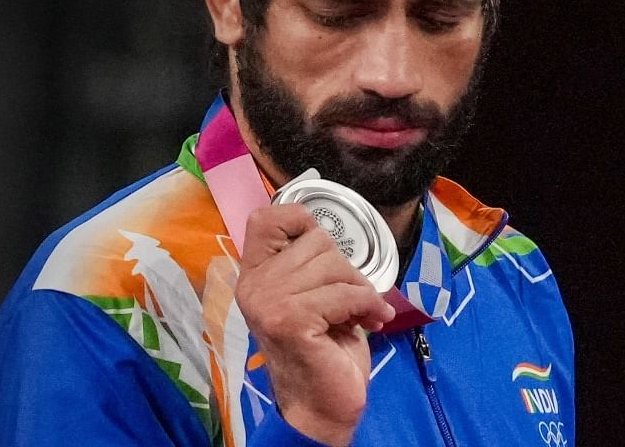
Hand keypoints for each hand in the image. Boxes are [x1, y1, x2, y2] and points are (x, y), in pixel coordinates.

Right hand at [235, 203, 395, 445]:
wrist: (322, 405)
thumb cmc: (323, 349)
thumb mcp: (313, 296)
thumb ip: (310, 265)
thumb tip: (328, 231)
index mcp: (254, 275)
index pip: (266, 218)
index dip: (302, 222)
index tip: (327, 253)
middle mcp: (253, 285)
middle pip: (317, 241)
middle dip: (346, 269)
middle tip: (351, 300)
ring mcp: (268, 302)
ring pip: (334, 266)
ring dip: (360, 290)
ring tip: (358, 315)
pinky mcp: (290, 320)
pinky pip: (344, 294)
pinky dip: (368, 306)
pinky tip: (371, 322)